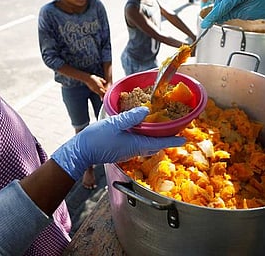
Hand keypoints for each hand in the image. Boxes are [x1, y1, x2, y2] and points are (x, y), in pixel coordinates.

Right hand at [51, 107, 185, 180]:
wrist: (80, 152)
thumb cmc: (96, 139)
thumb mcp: (113, 124)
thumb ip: (130, 118)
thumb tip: (145, 111)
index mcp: (135, 144)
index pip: (158, 143)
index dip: (172, 141)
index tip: (184, 139)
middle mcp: (134, 150)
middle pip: (155, 145)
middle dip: (167, 139)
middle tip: (177, 132)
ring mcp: (127, 151)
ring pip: (147, 145)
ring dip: (157, 139)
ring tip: (164, 130)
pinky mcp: (122, 150)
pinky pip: (139, 144)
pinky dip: (146, 138)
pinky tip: (143, 131)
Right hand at [200, 0, 264, 29]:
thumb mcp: (246, 13)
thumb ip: (229, 14)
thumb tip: (216, 19)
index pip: (226, 2)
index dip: (215, 14)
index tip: (206, 23)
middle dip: (217, 9)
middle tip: (213, 21)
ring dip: (221, 5)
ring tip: (221, 16)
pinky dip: (225, 1)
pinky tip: (225, 9)